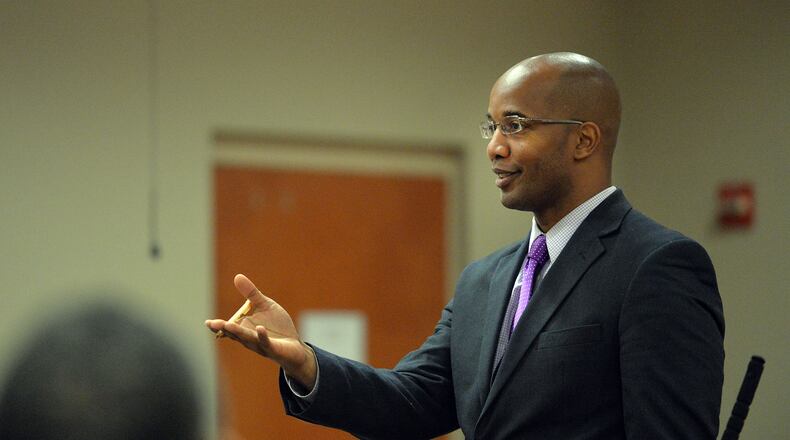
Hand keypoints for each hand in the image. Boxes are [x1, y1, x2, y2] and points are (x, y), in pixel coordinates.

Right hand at [205, 274, 316, 388]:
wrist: (295, 346)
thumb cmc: (278, 327)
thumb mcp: (265, 306)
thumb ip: (251, 294)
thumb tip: (237, 276)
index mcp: (245, 329)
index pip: (229, 328)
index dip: (218, 326)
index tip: (208, 322)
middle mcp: (249, 338)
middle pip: (235, 333)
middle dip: (224, 328)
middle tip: (212, 324)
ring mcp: (261, 344)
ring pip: (248, 338)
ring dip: (238, 332)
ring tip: (228, 325)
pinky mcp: (274, 348)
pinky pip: (266, 342)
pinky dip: (262, 336)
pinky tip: (260, 328)